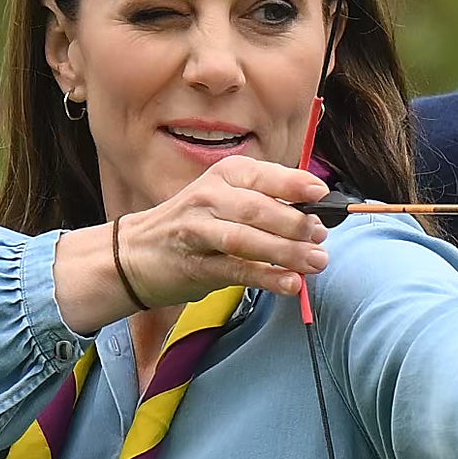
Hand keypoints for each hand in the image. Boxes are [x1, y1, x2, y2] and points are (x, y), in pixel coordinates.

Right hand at [54, 154, 332, 326]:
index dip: (295, 184)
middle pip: (259, 208)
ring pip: (248, 238)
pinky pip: (235, 270)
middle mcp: (210, 196)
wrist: (134, 254)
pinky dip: (266, 277)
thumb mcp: (226, 201)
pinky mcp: (193, 264)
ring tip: (316, 262)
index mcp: (224, 175)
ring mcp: (198, 230)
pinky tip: (290, 284)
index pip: (264, 174)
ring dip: (286, 251)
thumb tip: (316, 218)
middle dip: (296, 223)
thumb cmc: (192, 227)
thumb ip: (266, 204)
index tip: (322, 194)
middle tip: (321, 238)